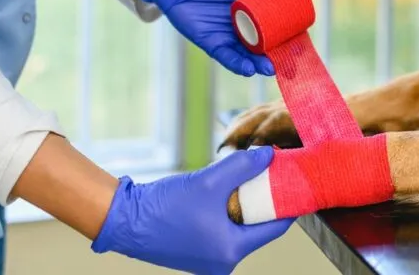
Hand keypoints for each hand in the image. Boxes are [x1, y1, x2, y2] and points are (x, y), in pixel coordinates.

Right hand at [91, 147, 293, 274]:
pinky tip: (222, 191)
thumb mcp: (209, 181)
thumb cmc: (164, 206)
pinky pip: (222, 229)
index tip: (294, 179)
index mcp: (230, 251)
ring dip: (243, 203)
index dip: (286, 200)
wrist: (124, 219)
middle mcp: (222, 262)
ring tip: (244, 177)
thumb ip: (243, 166)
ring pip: (240, 227)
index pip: (275, 226)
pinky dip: (227, 211)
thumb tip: (270, 155)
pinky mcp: (196, 252)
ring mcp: (208, 260)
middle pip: (257, 227)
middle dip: (263, 198)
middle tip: (269, 172)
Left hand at [135, 0, 293, 75]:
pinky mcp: (212, 43)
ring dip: (260, 64)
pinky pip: (227, 57)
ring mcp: (230, 35)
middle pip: (267, 45)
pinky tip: (249, 69)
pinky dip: (238, 64)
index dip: (291, 36)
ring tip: (270, 68)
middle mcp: (246, 26)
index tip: (302, 42)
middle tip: (292, 65)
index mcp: (258, 9)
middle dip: (279, 57)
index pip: (279, 26)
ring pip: (248, 55)